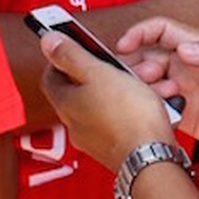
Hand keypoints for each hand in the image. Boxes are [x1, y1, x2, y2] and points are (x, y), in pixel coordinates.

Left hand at [38, 31, 177, 172]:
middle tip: (110, 64)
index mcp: (66, 104)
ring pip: (101, 106)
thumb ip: (72, 55)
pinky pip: (118, 122)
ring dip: (117, 91)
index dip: (61, 59)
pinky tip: (145, 105)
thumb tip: (47, 41)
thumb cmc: (128, 117)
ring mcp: (95, 140)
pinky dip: (129, 110)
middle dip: (97, 74)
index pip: (51, 77)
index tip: (73, 49)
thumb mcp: (98, 73)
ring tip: (134, 83)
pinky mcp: (115, 148)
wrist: (151, 157)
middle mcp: (75, 125)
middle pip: (78, 92)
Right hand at [117, 17, 198, 167]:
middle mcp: (187, 66)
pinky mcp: (184, 116)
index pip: (161, 30)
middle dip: (137, 64)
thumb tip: (184, 48)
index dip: (139, 33)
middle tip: (148, 77)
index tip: (124, 45)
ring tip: (163, 94)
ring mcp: (184, 91)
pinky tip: (166, 114)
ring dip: (144, 87)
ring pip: (148, 83)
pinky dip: (152, 109)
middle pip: (147, 56)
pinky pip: (157, 109)